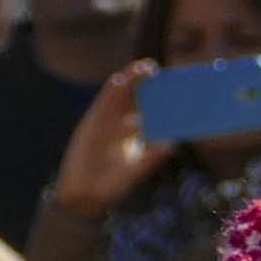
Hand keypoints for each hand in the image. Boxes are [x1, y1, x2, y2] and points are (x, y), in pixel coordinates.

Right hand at [50, 68, 163, 218]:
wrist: (87, 193)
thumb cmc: (114, 182)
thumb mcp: (139, 167)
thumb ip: (154, 154)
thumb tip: (172, 142)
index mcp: (135, 134)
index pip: (149, 109)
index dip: (159, 98)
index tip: (174, 86)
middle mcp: (122, 124)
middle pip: (135, 98)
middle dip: (146, 84)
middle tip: (157, 70)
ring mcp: (107, 121)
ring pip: (120, 96)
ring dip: (130, 80)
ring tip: (144, 67)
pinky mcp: (93, 122)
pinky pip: (103, 103)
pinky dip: (111, 91)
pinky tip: (120, 79)